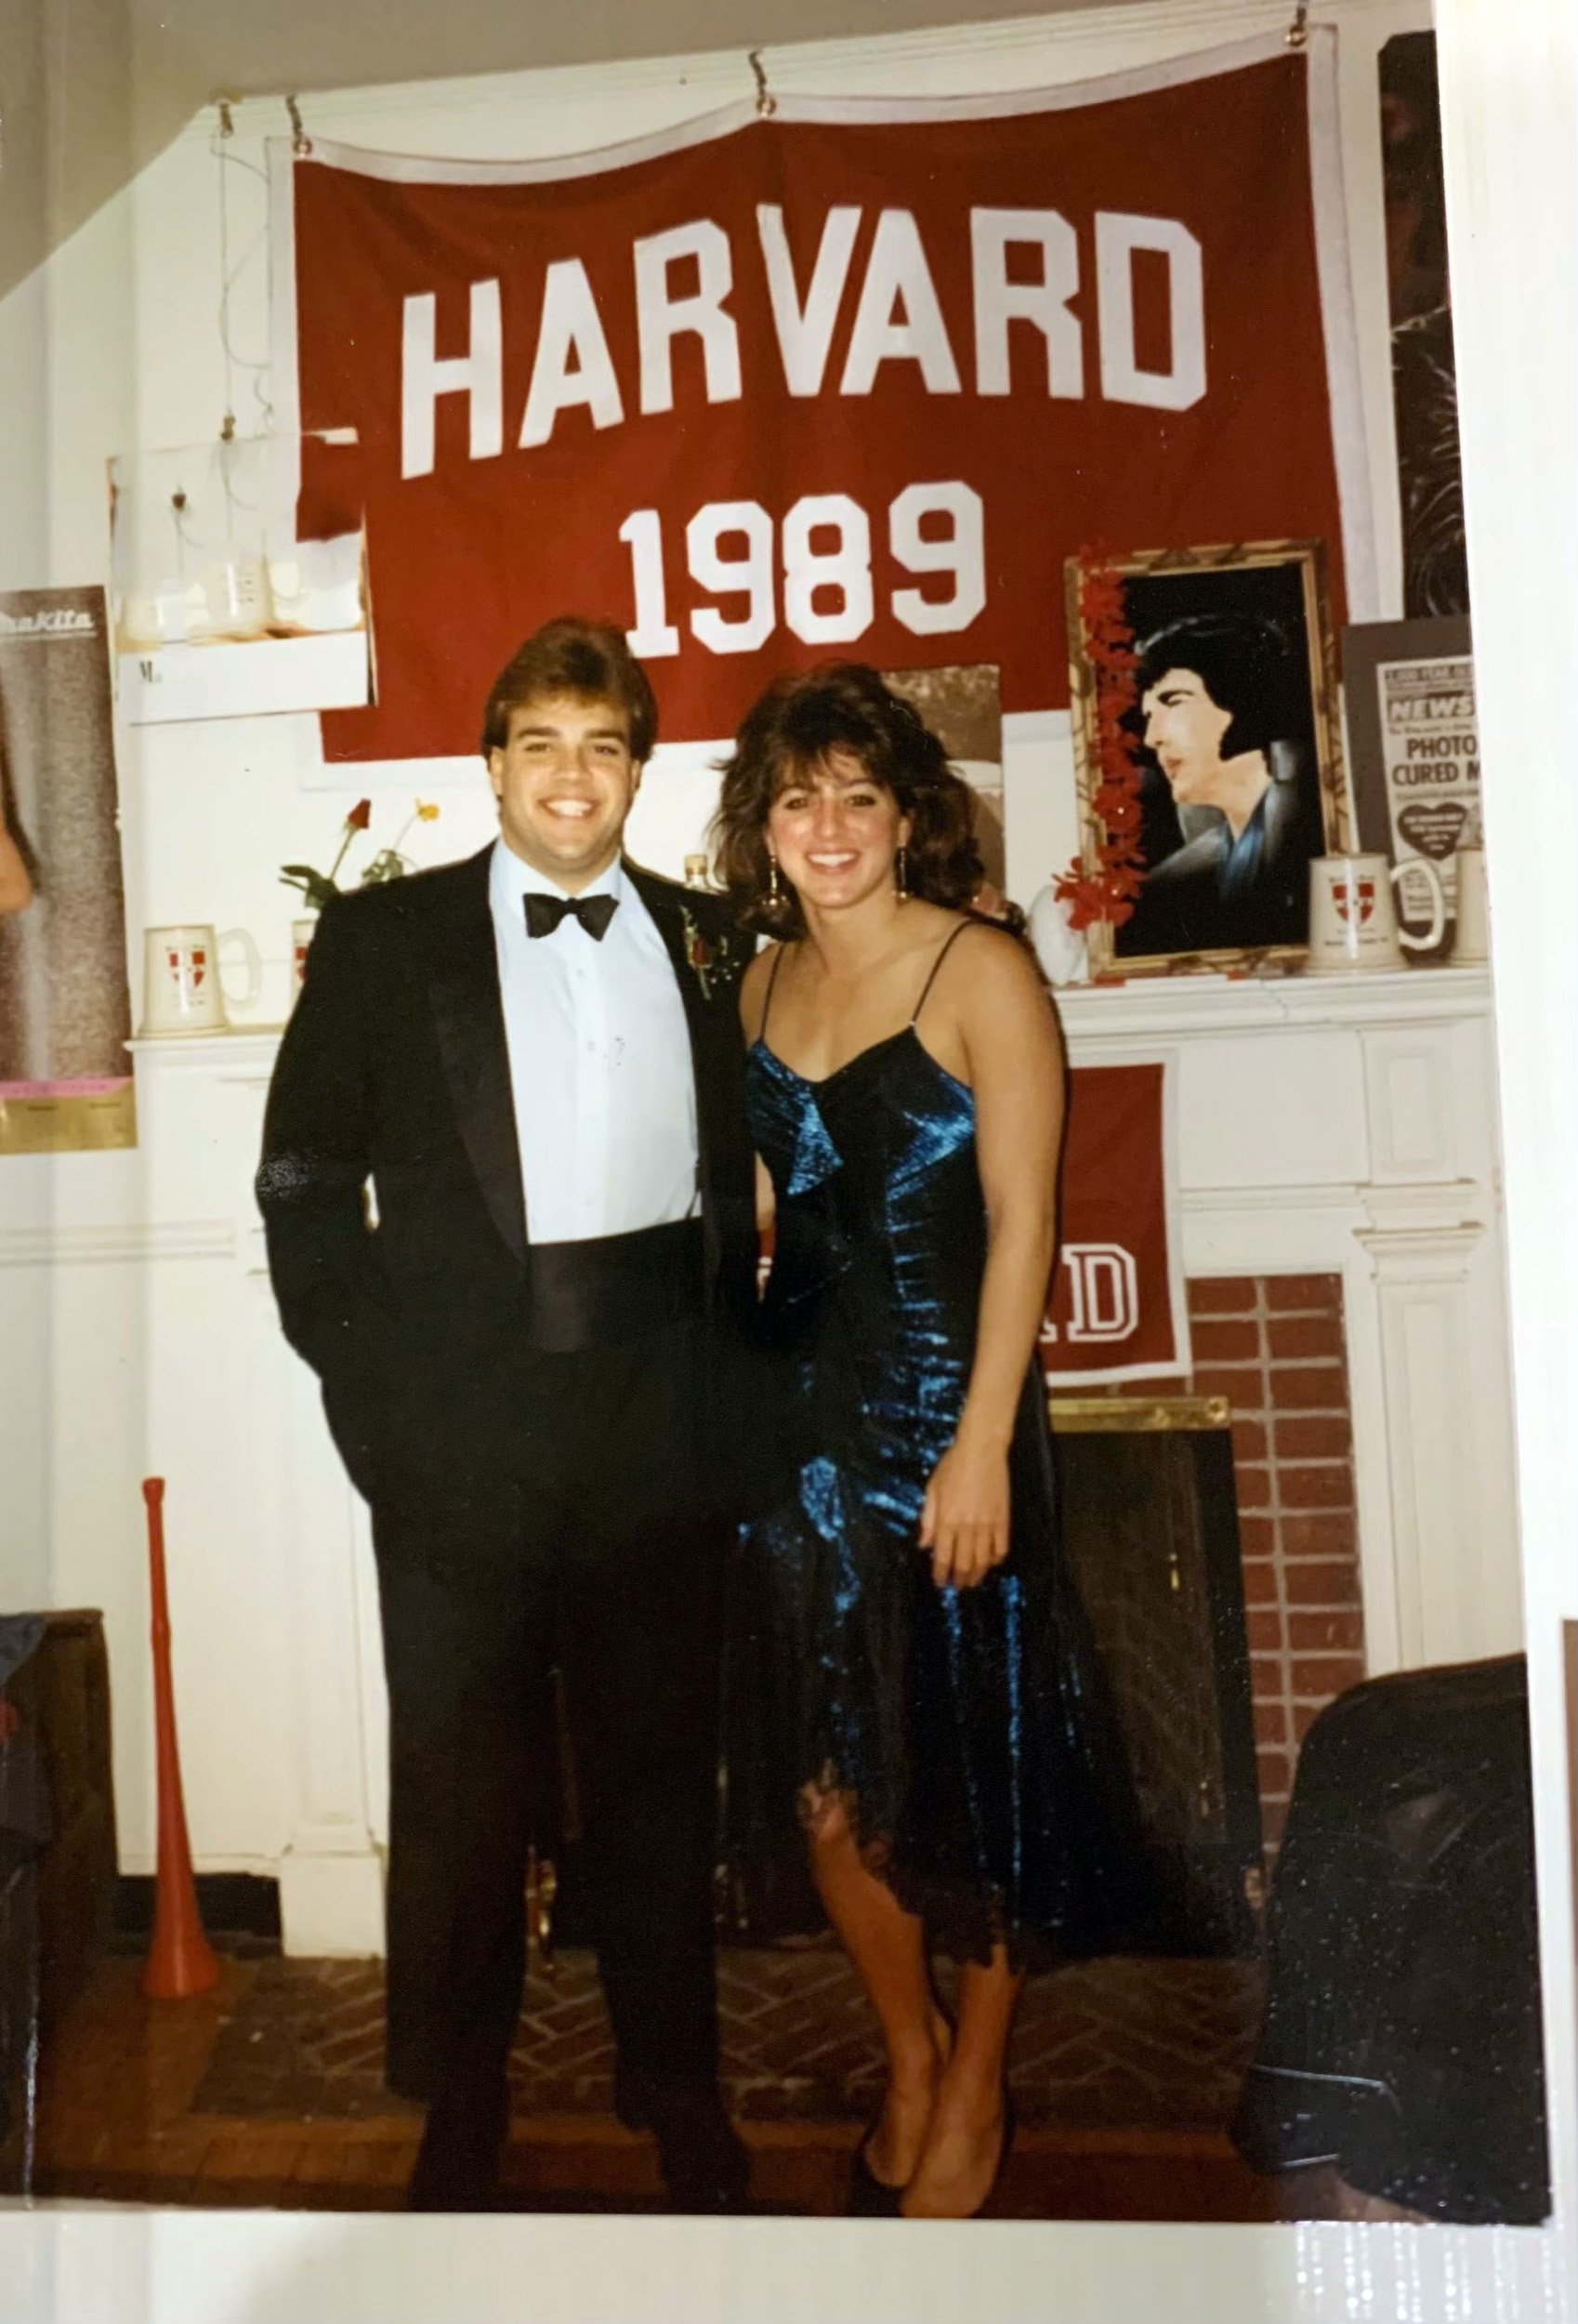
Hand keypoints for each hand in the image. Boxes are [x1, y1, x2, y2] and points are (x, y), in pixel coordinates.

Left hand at [918, 1436, 1009, 1589]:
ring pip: (983, 1560)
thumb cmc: (952, 1466)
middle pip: (964, 1563)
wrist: (981, 1449)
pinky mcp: (1003, 1519)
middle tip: (957, 1585)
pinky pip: (1001, 1547)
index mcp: (947, 1520)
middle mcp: (967, 1527)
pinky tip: (992, 1562)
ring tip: (973, 1581)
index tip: (940, 1582)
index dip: (941, 1574)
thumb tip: (924, 1544)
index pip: (943, 1557)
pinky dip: (997, 1558)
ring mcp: (987, 1524)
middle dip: (959, 1579)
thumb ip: (928, 1519)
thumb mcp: (933, 1489)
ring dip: (978, 1574)